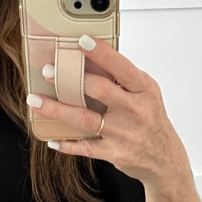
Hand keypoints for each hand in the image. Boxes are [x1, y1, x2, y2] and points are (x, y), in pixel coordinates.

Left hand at [28, 35, 190, 190]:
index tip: (82, 41)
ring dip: (58, 109)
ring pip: (85, 119)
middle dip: (71, 79)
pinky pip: (86, 148)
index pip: (121, 67)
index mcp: (144, 90)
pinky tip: (53, 139)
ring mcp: (123, 133)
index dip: (101, 54)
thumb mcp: (147, 95)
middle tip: (49, 71)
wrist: (165, 161)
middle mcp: (134, 111)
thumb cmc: (152, 121)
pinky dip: (68, 144)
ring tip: (36, 101)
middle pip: (99, 90)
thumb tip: (92, 60)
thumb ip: (124, 79)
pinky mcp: (114, 153)